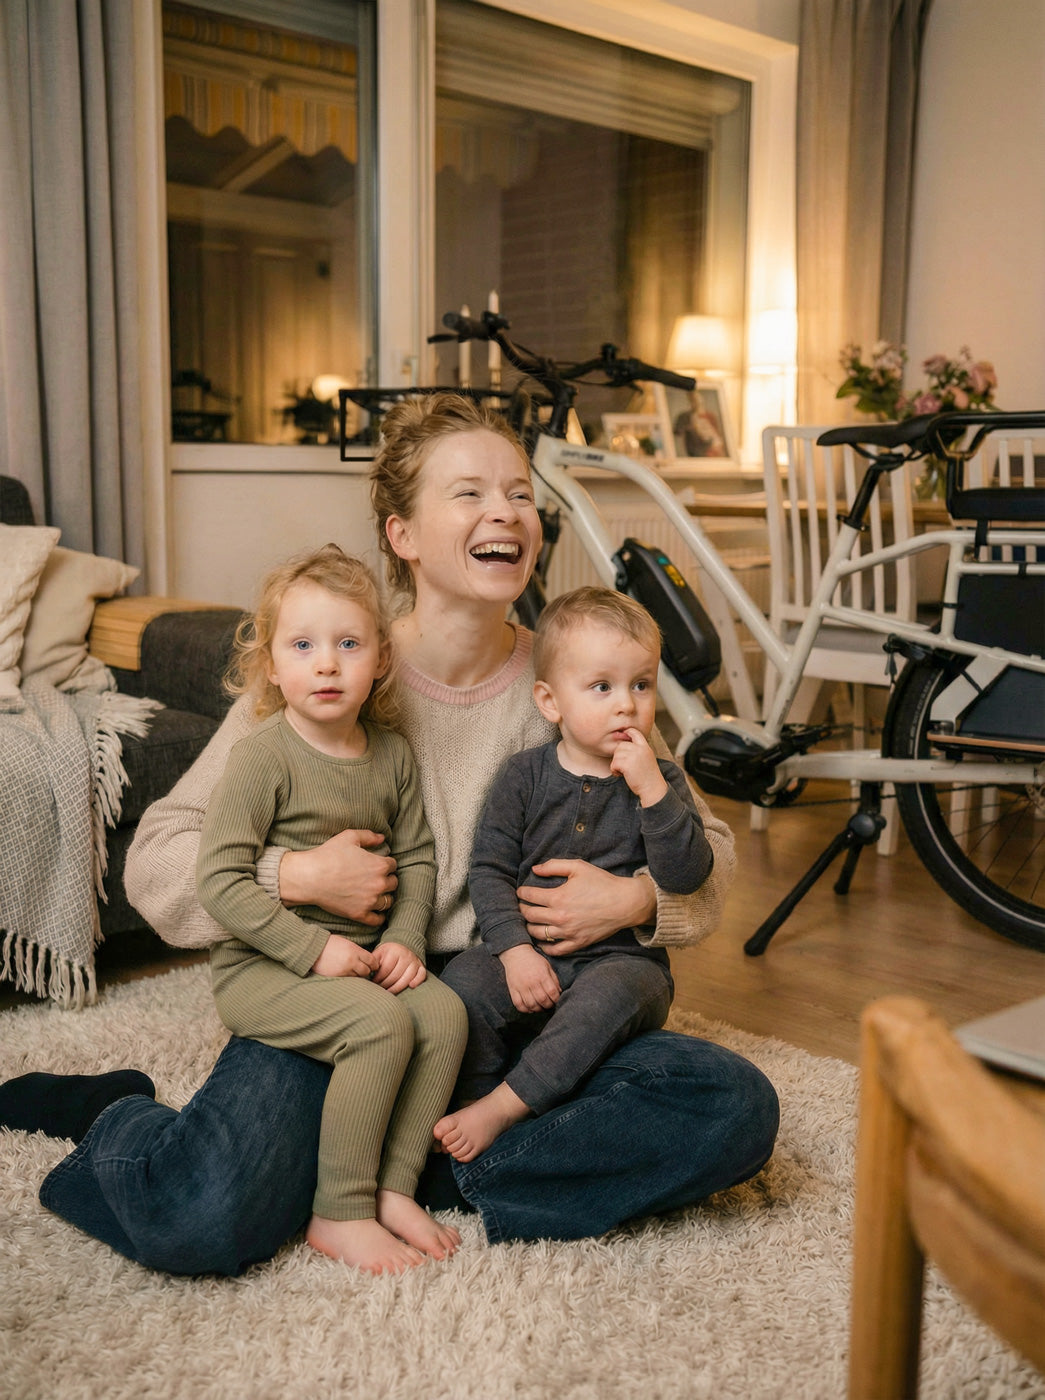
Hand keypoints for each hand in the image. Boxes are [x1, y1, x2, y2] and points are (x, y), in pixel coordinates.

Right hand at [279, 829, 397, 925]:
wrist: (309, 877)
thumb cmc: (328, 855)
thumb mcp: (349, 837)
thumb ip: (369, 836)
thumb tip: (382, 838)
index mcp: (379, 865)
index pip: (393, 865)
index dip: (386, 863)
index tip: (378, 865)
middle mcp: (379, 884)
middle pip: (393, 883)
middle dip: (387, 879)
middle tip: (377, 879)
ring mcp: (370, 901)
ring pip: (388, 901)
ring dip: (384, 897)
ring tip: (376, 894)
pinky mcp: (359, 914)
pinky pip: (378, 920)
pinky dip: (379, 916)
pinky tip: (375, 912)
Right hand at [311, 934, 377, 977]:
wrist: (313, 949)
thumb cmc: (329, 943)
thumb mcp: (346, 943)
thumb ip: (357, 951)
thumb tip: (367, 959)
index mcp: (355, 950)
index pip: (372, 961)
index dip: (374, 964)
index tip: (373, 965)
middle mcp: (351, 961)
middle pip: (367, 971)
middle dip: (366, 971)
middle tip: (363, 969)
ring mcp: (344, 970)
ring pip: (358, 977)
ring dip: (357, 975)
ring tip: (353, 971)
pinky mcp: (337, 977)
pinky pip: (348, 980)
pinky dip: (349, 978)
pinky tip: (345, 973)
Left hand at [371, 942, 426, 993]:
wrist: (403, 945)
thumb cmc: (389, 952)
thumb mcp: (379, 953)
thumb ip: (373, 961)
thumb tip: (366, 972)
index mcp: (394, 951)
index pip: (386, 969)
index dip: (378, 978)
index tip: (373, 982)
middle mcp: (406, 956)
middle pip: (395, 975)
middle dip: (386, 985)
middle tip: (380, 989)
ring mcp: (414, 961)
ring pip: (407, 978)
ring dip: (397, 987)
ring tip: (389, 992)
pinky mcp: (421, 966)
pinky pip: (422, 975)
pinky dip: (417, 981)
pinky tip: (411, 986)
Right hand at [499, 943, 560, 1011]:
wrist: (516, 953)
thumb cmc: (533, 959)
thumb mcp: (547, 966)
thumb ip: (554, 979)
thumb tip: (559, 992)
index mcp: (542, 975)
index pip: (552, 993)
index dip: (556, 999)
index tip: (556, 1000)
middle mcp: (532, 982)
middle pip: (542, 1001)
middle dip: (548, 1006)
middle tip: (549, 1005)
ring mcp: (521, 987)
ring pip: (531, 1005)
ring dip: (538, 1009)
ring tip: (540, 1007)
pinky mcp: (513, 989)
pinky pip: (519, 1005)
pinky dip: (525, 1010)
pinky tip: (530, 1008)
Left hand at [519, 861, 655, 954]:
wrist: (625, 903)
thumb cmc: (602, 883)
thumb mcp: (578, 867)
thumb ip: (554, 866)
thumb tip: (535, 869)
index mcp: (558, 897)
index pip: (529, 896)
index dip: (522, 893)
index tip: (521, 891)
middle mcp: (560, 917)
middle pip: (530, 915)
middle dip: (522, 909)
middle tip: (522, 905)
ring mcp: (568, 932)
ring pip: (538, 933)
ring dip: (529, 926)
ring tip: (530, 921)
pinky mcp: (577, 943)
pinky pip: (554, 950)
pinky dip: (544, 946)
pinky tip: (542, 940)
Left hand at [610, 728, 668, 806]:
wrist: (653, 788)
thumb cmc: (648, 777)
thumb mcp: (647, 759)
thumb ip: (638, 751)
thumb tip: (622, 745)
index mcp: (645, 747)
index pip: (635, 733)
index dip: (627, 732)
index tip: (623, 734)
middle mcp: (640, 749)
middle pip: (620, 746)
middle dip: (619, 756)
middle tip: (625, 767)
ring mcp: (633, 756)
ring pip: (616, 755)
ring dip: (616, 764)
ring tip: (624, 772)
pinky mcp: (627, 764)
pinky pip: (614, 764)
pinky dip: (614, 771)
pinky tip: (621, 775)